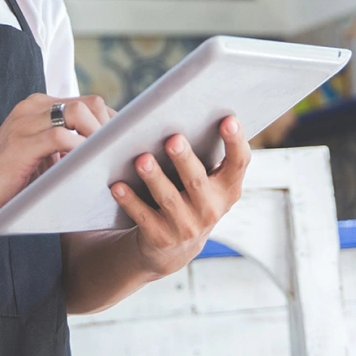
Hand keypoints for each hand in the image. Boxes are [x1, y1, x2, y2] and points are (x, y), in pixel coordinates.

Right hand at [0, 93, 115, 233]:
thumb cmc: (3, 186)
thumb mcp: (40, 160)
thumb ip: (64, 149)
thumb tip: (104, 156)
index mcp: (37, 108)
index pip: (87, 103)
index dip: (110, 124)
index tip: (124, 147)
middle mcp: (32, 107)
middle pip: (89, 102)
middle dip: (111, 128)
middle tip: (120, 156)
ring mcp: (25, 122)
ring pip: (79, 112)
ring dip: (99, 137)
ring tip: (107, 161)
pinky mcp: (22, 142)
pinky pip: (62, 136)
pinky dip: (80, 150)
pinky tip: (87, 168)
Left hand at [110, 115, 250, 277]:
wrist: (174, 248)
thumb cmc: (189, 196)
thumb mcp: (206, 181)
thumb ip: (204, 153)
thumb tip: (185, 108)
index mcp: (227, 189)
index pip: (238, 163)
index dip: (235, 142)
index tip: (228, 119)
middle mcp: (210, 209)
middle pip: (196, 180)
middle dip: (184, 159)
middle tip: (172, 138)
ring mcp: (186, 226)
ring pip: (168, 199)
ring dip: (154, 178)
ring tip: (141, 159)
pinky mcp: (160, 237)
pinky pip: (142, 216)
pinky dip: (129, 201)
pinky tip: (117, 186)